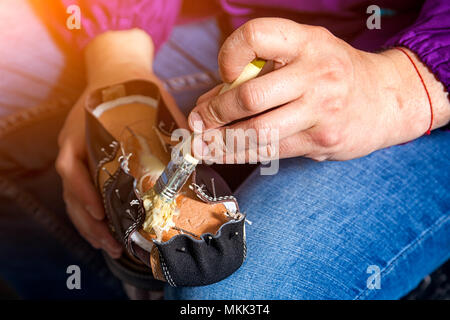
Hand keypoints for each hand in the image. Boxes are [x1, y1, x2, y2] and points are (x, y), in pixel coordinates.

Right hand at [56, 29, 155, 257]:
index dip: (82, 192)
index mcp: (84, 130)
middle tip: (111, 243)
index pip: (71, 165)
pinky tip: (108, 227)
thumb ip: (172, 129)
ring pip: (74, 197)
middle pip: (71, 191)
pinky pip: (81, 191)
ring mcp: (77, 154)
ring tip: (109, 246)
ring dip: (90, 224)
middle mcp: (74, 145)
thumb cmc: (134, 89)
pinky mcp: (84, 160)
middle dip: (90, 221)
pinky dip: (92, 212)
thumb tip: (200, 154)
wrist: (118, 71)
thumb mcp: (152, 104)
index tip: (99, 211)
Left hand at [189, 18, 449, 160]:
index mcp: (307, 41)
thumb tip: (209, 101)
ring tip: (200, 145)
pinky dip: (238, 154)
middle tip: (199, 121)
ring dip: (221, 141)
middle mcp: (315, 72)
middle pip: (250, 96)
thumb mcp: (304, 55)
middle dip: (216, 112)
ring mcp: (320, 109)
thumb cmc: (336, 73)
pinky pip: (270, 151)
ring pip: (257, 132)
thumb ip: (260, 72)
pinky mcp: (321, 140)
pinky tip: (221, 154)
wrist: (387, 99)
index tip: (224, 73)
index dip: (231, 54)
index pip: (257, 36)